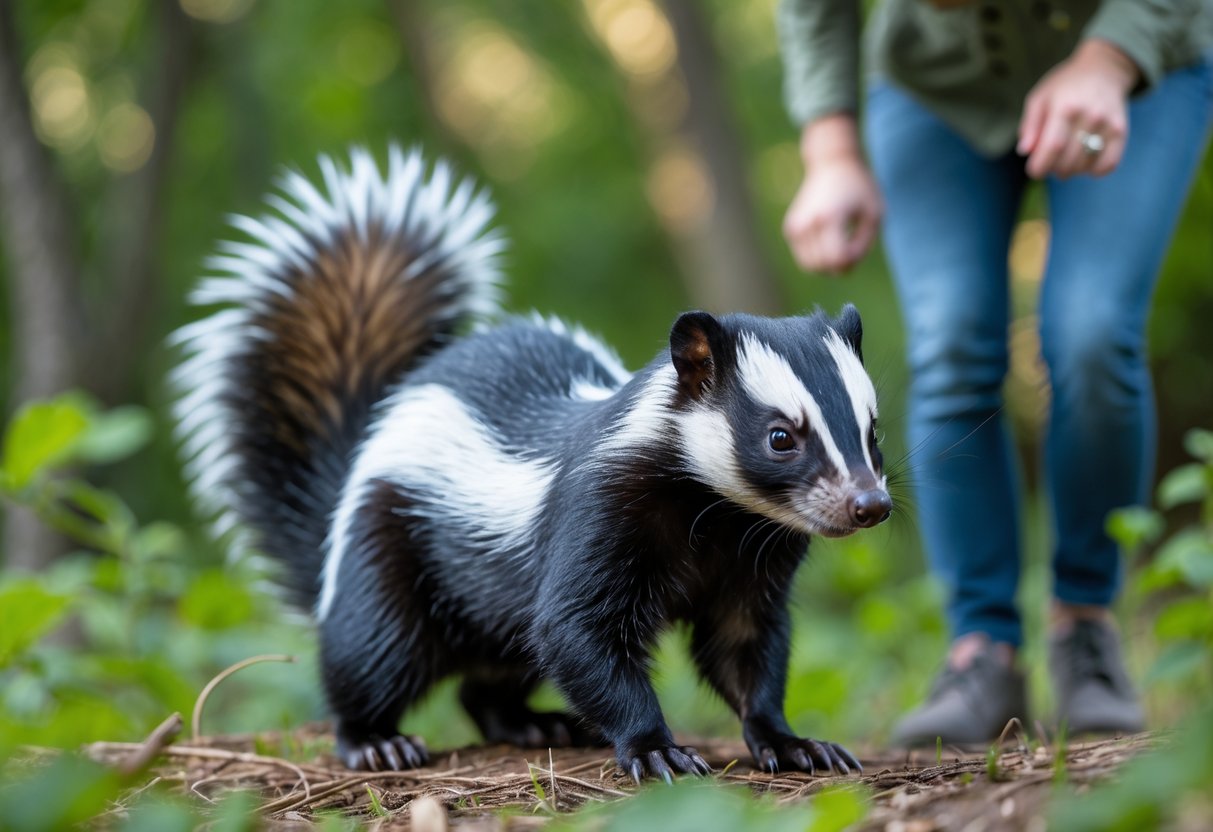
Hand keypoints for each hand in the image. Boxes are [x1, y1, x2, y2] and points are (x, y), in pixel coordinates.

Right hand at [783, 115, 882, 274]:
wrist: (831, 163)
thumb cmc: (858, 188)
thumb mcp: (874, 214)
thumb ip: (862, 245)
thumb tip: (842, 268)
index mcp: (829, 218)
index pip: (836, 259)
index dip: (851, 262)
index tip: (859, 245)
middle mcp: (807, 224)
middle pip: (822, 266)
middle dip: (840, 265)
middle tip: (853, 247)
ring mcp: (795, 227)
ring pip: (811, 266)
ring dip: (828, 263)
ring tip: (842, 243)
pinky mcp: (790, 229)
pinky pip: (805, 257)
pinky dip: (818, 255)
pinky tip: (829, 237)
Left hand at [1018, 39, 1138, 178]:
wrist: (1104, 70)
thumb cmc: (1065, 87)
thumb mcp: (1040, 98)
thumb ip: (1029, 125)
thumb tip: (1025, 151)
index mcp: (1065, 108)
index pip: (1053, 147)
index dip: (1040, 166)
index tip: (1035, 170)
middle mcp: (1089, 116)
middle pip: (1068, 161)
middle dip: (1053, 169)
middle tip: (1050, 161)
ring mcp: (1108, 124)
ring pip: (1085, 167)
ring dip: (1071, 171)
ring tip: (1066, 158)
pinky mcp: (1121, 132)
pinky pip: (1108, 165)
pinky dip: (1093, 171)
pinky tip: (1085, 161)